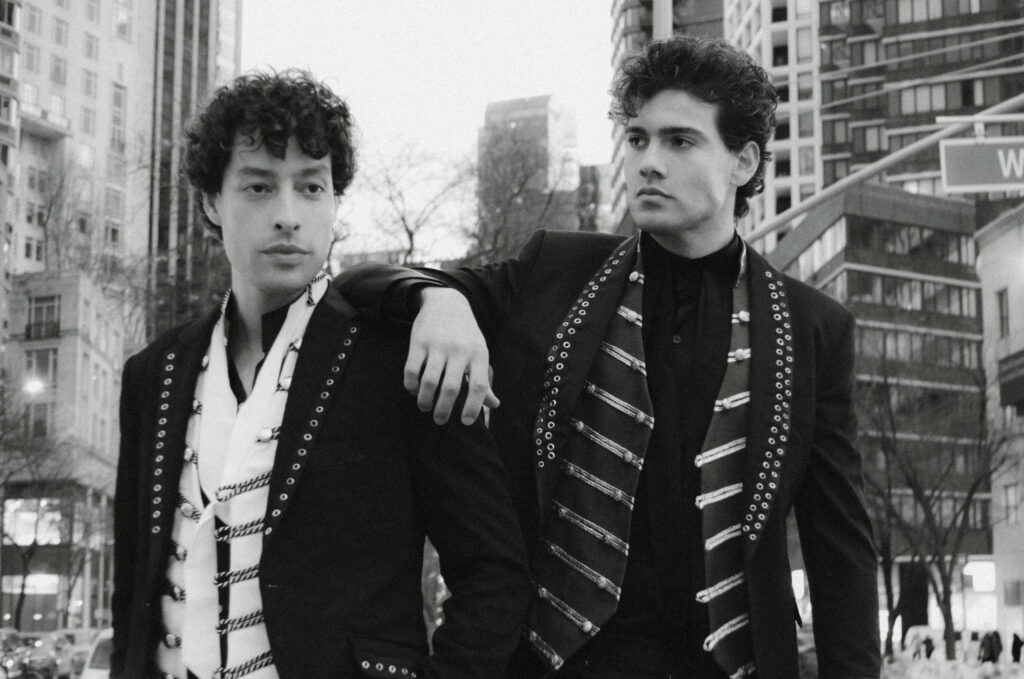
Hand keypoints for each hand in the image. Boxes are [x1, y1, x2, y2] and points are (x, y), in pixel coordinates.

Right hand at [405, 287, 498, 424]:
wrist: (447, 302)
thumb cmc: (466, 334)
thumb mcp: (479, 352)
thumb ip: (484, 380)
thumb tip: (494, 404)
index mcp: (478, 354)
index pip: (478, 386)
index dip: (473, 406)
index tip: (466, 422)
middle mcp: (459, 350)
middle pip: (450, 388)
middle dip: (444, 410)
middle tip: (440, 420)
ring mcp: (438, 346)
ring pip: (429, 382)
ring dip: (425, 400)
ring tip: (425, 407)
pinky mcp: (419, 342)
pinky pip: (412, 370)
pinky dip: (411, 385)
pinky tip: (414, 390)